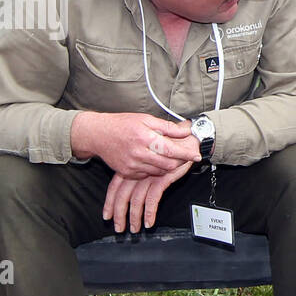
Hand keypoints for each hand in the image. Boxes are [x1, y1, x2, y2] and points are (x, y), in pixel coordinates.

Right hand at [71, 111, 198, 178]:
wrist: (97, 135)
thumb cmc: (122, 124)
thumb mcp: (145, 120)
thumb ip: (167, 127)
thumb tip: (185, 131)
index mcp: (145, 138)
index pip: (172, 150)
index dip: (187, 154)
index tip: (197, 155)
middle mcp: (139, 153)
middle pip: (168, 165)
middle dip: (179, 162)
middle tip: (183, 156)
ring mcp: (132, 165)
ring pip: (159, 172)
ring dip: (167, 167)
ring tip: (168, 157)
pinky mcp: (127, 173)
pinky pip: (147, 175)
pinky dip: (153, 170)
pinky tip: (153, 161)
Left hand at [103, 159, 192, 232]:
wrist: (185, 142)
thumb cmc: (168, 150)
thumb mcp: (148, 160)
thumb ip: (139, 172)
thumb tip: (130, 189)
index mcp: (131, 167)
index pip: (114, 187)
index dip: (109, 203)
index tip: (107, 216)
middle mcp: (138, 171)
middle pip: (122, 196)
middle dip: (119, 214)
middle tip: (119, 228)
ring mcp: (149, 175)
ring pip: (136, 200)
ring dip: (134, 217)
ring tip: (135, 228)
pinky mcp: (162, 178)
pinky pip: (152, 199)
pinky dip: (149, 212)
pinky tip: (149, 222)